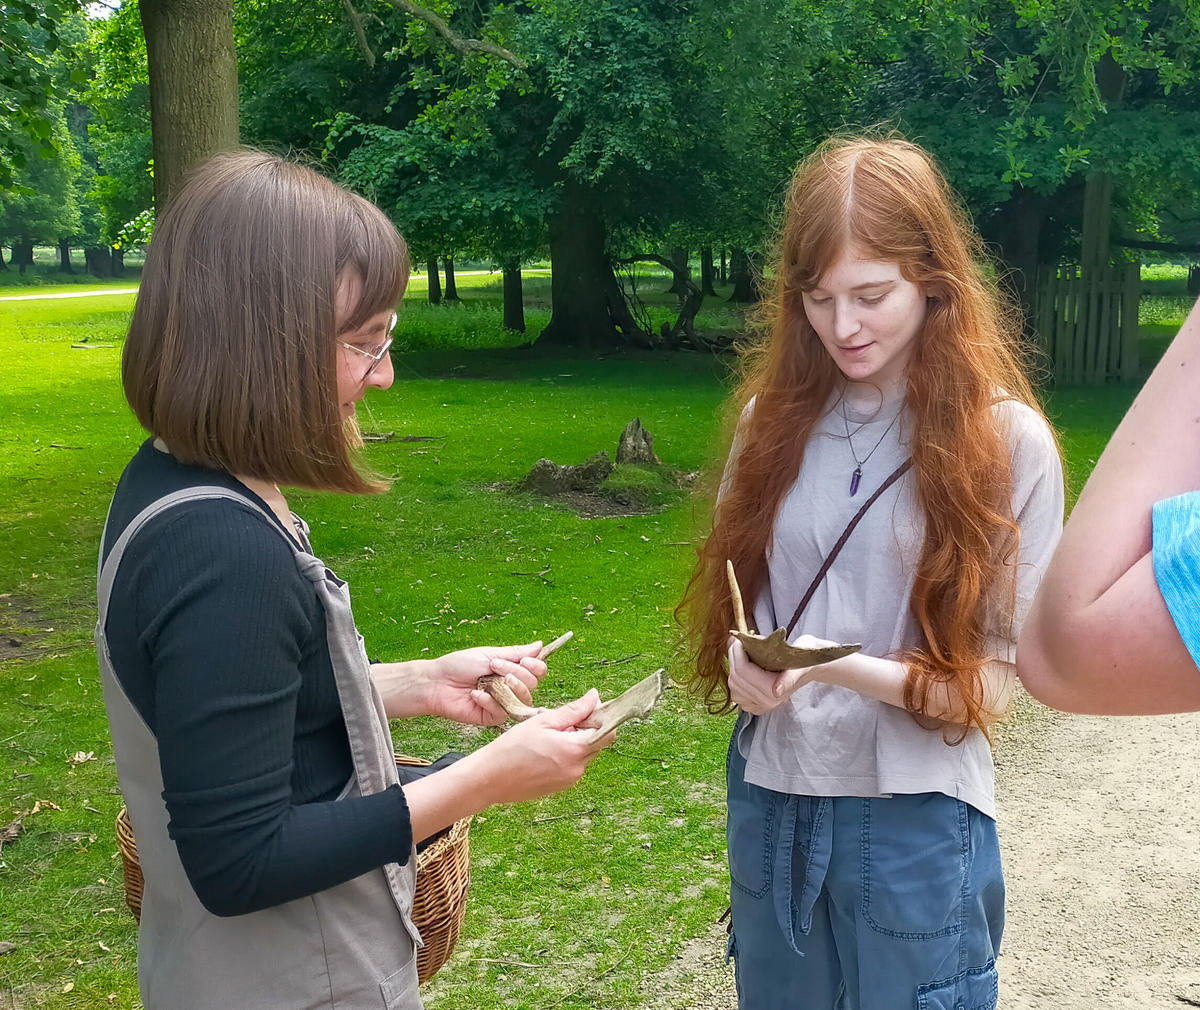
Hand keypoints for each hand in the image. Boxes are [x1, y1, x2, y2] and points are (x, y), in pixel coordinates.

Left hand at [429, 642, 547, 725]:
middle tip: (494, 667)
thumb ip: (515, 652)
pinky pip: (504, 712)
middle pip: (533, 684)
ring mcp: (503, 703)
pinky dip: (490, 701)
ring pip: (524, 700)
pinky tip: (476, 695)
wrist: (437, 683)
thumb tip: (540, 645)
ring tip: (489, 681)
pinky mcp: (493, 717)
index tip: (525, 660)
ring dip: (508, 687)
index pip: (537, 671)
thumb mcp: (489, 654)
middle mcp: (511, 687)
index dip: (536, 666)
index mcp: (512, 670)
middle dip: (516, 673)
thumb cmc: (460, 666)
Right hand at [480, 690, 615, 803]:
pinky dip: (564, 755)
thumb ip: (573, 710)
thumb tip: (594, 697)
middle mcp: (577, 768)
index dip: (599, 718)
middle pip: (596, 743)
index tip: (584, 709)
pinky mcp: (561, 787)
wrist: (489, 778)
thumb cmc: (512, 747)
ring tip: (545, 736)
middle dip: (584, 729)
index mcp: (575, 750)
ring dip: (572, 742)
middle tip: (558, 721)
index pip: (607, 732)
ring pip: (583, 754)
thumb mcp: (543, 721)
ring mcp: (570, 780)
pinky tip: (542, 750)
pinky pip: (571, 765)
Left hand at [727, 635, 834, 714]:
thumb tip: (776, 692)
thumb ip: (790, 677)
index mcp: (776, 694)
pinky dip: (736, 676)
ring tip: (742, 651)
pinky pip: (735, 691)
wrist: (808, 667)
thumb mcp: (801, 663)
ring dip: (733, 665)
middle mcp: (767, 704)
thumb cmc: (804, 659)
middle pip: (735, 677)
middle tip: (739, 641)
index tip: (740, 638)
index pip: (743, 671)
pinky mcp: (754, 705)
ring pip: (732, 684)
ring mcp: (759, 706)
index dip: (737, 652)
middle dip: (734, 656)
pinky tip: (744, 665)